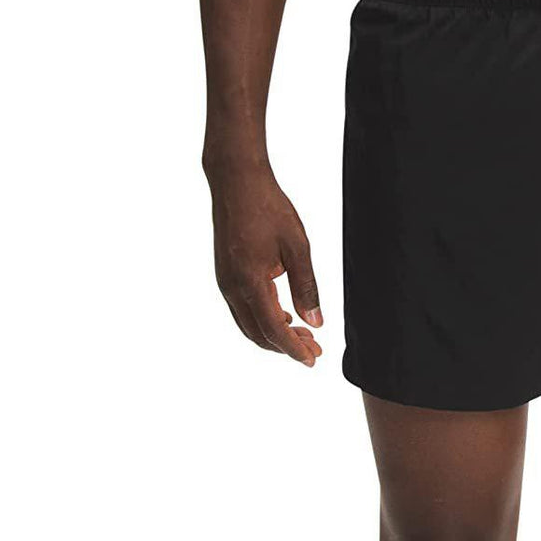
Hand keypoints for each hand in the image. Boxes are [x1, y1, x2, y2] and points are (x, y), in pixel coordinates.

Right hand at [206, 157, 322, 365]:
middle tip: (314, 349)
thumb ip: (306, 288)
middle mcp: (232, 287)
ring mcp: (225, 283)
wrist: (236, 181)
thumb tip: (315, 322)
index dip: (294, 349)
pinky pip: (242, 310)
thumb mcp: (297, 247)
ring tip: (302, 335)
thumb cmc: (268, 208)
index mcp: (250, 282)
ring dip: (274, 335)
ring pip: (248, 325)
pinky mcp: (225, 276)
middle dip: (286, 347)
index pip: (274, 329)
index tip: (313, 359)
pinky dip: (263, 321)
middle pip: (259, 334)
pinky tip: (283, 315)